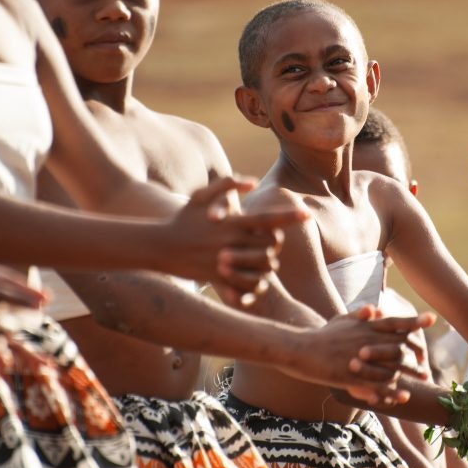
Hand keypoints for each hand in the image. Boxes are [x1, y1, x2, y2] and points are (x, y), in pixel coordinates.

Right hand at [167, 176, 308, 296]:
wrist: (159, 247)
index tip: (307, 214)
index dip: (290, 216)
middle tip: (273, 241)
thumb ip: (227, 184)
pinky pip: (250, 285)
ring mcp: (227, 262)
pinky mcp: (220, 279)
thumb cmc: (182, 219)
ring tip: (265, 258)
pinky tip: (257, 277)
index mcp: (232, 223)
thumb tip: (252, 182)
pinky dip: (258, 283)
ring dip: (270, 263)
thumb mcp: (200, 196)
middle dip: (277, 243)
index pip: (269, 219)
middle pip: (272, 245)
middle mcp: (232, 242)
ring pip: (265, 267)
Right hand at [283, 305, 434, 404]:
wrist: (299, 349)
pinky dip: (390, 391)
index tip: (431, 318)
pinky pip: (374, 385)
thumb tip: (376, 308)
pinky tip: (402, 396)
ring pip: (389, 367)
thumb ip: (360, 315)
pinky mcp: (350, 375)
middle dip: (415, 355)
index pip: (394, 322)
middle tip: (426, 365)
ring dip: (408, 374)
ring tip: (422, 380)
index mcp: (364, 327)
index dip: (414, 321)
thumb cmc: (321, 335)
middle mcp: (365, 341)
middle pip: (398, 346)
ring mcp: (359, 359)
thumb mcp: (340, 320)